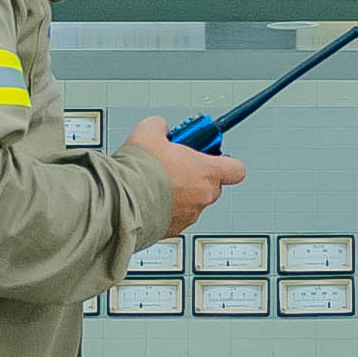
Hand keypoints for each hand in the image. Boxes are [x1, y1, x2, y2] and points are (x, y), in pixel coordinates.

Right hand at [124, 117, 245, 234]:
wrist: (121, 202)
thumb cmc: (140, 170)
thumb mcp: (149, 131)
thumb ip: (161, 126)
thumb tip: (160, 127)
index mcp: (207, 173)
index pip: (236, 170)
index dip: (225, 161)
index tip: (211, 153)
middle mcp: (203, 197)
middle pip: (211, 186)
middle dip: (196, 175)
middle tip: (177, 165)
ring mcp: (189, 216)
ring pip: (192, 202)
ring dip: (179, 193)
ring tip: (157, 182)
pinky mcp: (172, 230)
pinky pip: (174, 217)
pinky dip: (164, 208)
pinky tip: (148, 197)